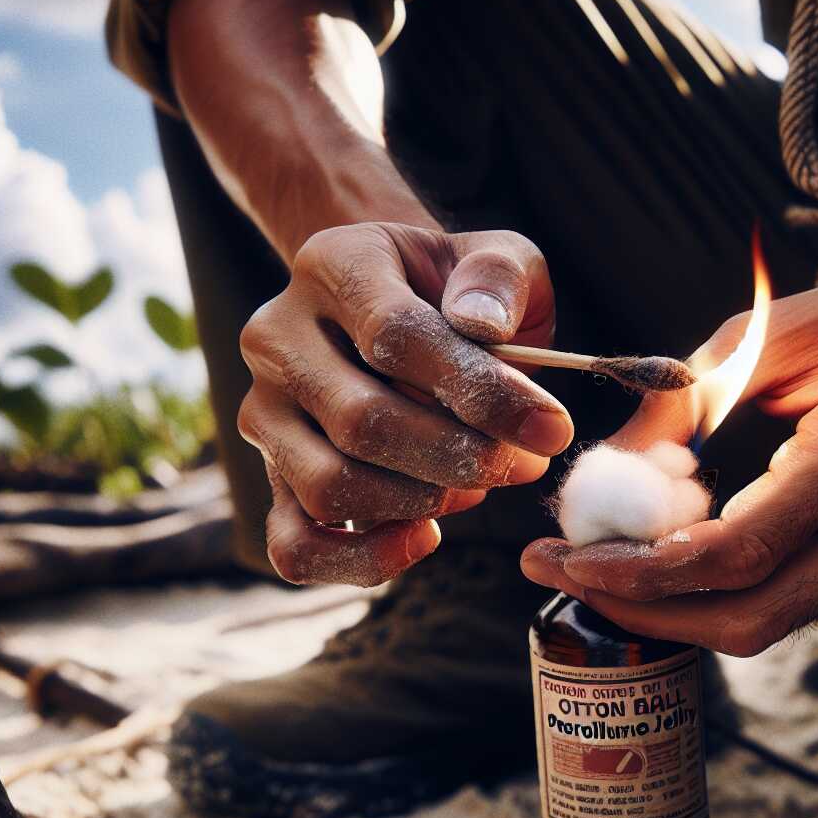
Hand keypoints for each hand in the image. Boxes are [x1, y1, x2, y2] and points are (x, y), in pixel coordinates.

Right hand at [239, 222, 572, 585]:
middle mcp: (279, 339)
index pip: (396, 337)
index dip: (481, 392)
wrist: (396, 307)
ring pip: (329, 487)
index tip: (551, 427)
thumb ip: (499, 276)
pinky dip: (362, 559)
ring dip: (421, 503)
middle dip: (460, 458)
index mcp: (333, 266)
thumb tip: (484, 327)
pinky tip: (423, 539)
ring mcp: (266, 412)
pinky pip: (294, 544)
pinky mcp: (272, 475)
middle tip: (523, 464)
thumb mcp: (494, 258)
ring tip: (477, 485)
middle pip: (362, 423)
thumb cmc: (453, 291)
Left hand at [522, 276, 817, 654]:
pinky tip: (665, 555)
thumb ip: (685, 397)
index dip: (640, 570)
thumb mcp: (775, 333)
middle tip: (559, 573)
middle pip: (741, 617)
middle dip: (636, 607)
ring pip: (759, 623)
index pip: (734, 554)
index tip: (568, 558)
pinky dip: (713, 592)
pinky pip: (782, 604)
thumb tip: (614, 464)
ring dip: (668, 605)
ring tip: (596, 562)